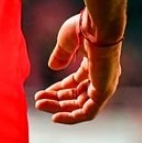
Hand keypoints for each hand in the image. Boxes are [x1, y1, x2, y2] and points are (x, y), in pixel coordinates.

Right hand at [33, 10, 121, 124]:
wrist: (97, 25)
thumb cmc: (84, 27)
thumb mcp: (67, 42)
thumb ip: (61, 55)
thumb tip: (53, 67)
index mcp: (94, 63)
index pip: (76, 83)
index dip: (58, 90)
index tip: (42, 93)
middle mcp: (101, 76)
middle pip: (77, 96)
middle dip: (56, 100)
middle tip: (38, 102)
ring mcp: (104, 84)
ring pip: (80, 106)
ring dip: (59, 108)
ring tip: (40, 105)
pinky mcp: (104, 91)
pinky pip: (88, 112)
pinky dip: (72, 117)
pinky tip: (55, 116)